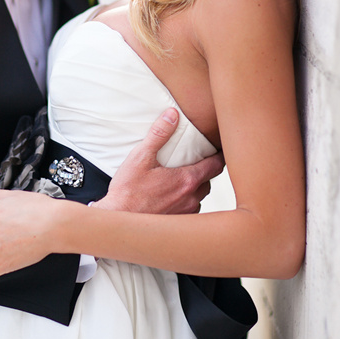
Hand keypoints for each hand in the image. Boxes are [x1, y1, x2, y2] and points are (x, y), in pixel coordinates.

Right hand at [93, 108, 224, 213]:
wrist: (119, 219)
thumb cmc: (128, 191)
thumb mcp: (141, 157)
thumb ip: (159, 134)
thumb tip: (172, 115)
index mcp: (187, 180)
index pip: (216, 166)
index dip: (220, 156)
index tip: (220, 149)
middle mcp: (191, 198)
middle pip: (209, 181)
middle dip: (206, 171)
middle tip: (199, 161)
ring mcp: (185, 213)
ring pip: (200, 197)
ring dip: (196, 187)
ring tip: (184, 178)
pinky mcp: (177, 223)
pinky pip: (190, 210)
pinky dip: (186, 201)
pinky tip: (173, 196)